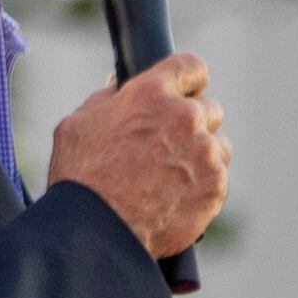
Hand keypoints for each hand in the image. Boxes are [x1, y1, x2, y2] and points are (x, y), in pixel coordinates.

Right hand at [49, 56, 227, 258]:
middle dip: (192, 123)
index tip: (186, 89)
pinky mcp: (216, 186)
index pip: (190, 66)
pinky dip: (203, 185)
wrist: (97, 231)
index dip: (188, 79)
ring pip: (218, 145)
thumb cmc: (81, 178)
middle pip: (208, 108)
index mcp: (152, 93)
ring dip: (201, 154)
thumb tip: (121, 86)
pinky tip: (176, 196)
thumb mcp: (79, 124)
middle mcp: (185, 117)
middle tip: (167, 144)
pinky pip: (218, 177)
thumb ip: (107, 98)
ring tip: (170, 175)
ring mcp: (205, 153)